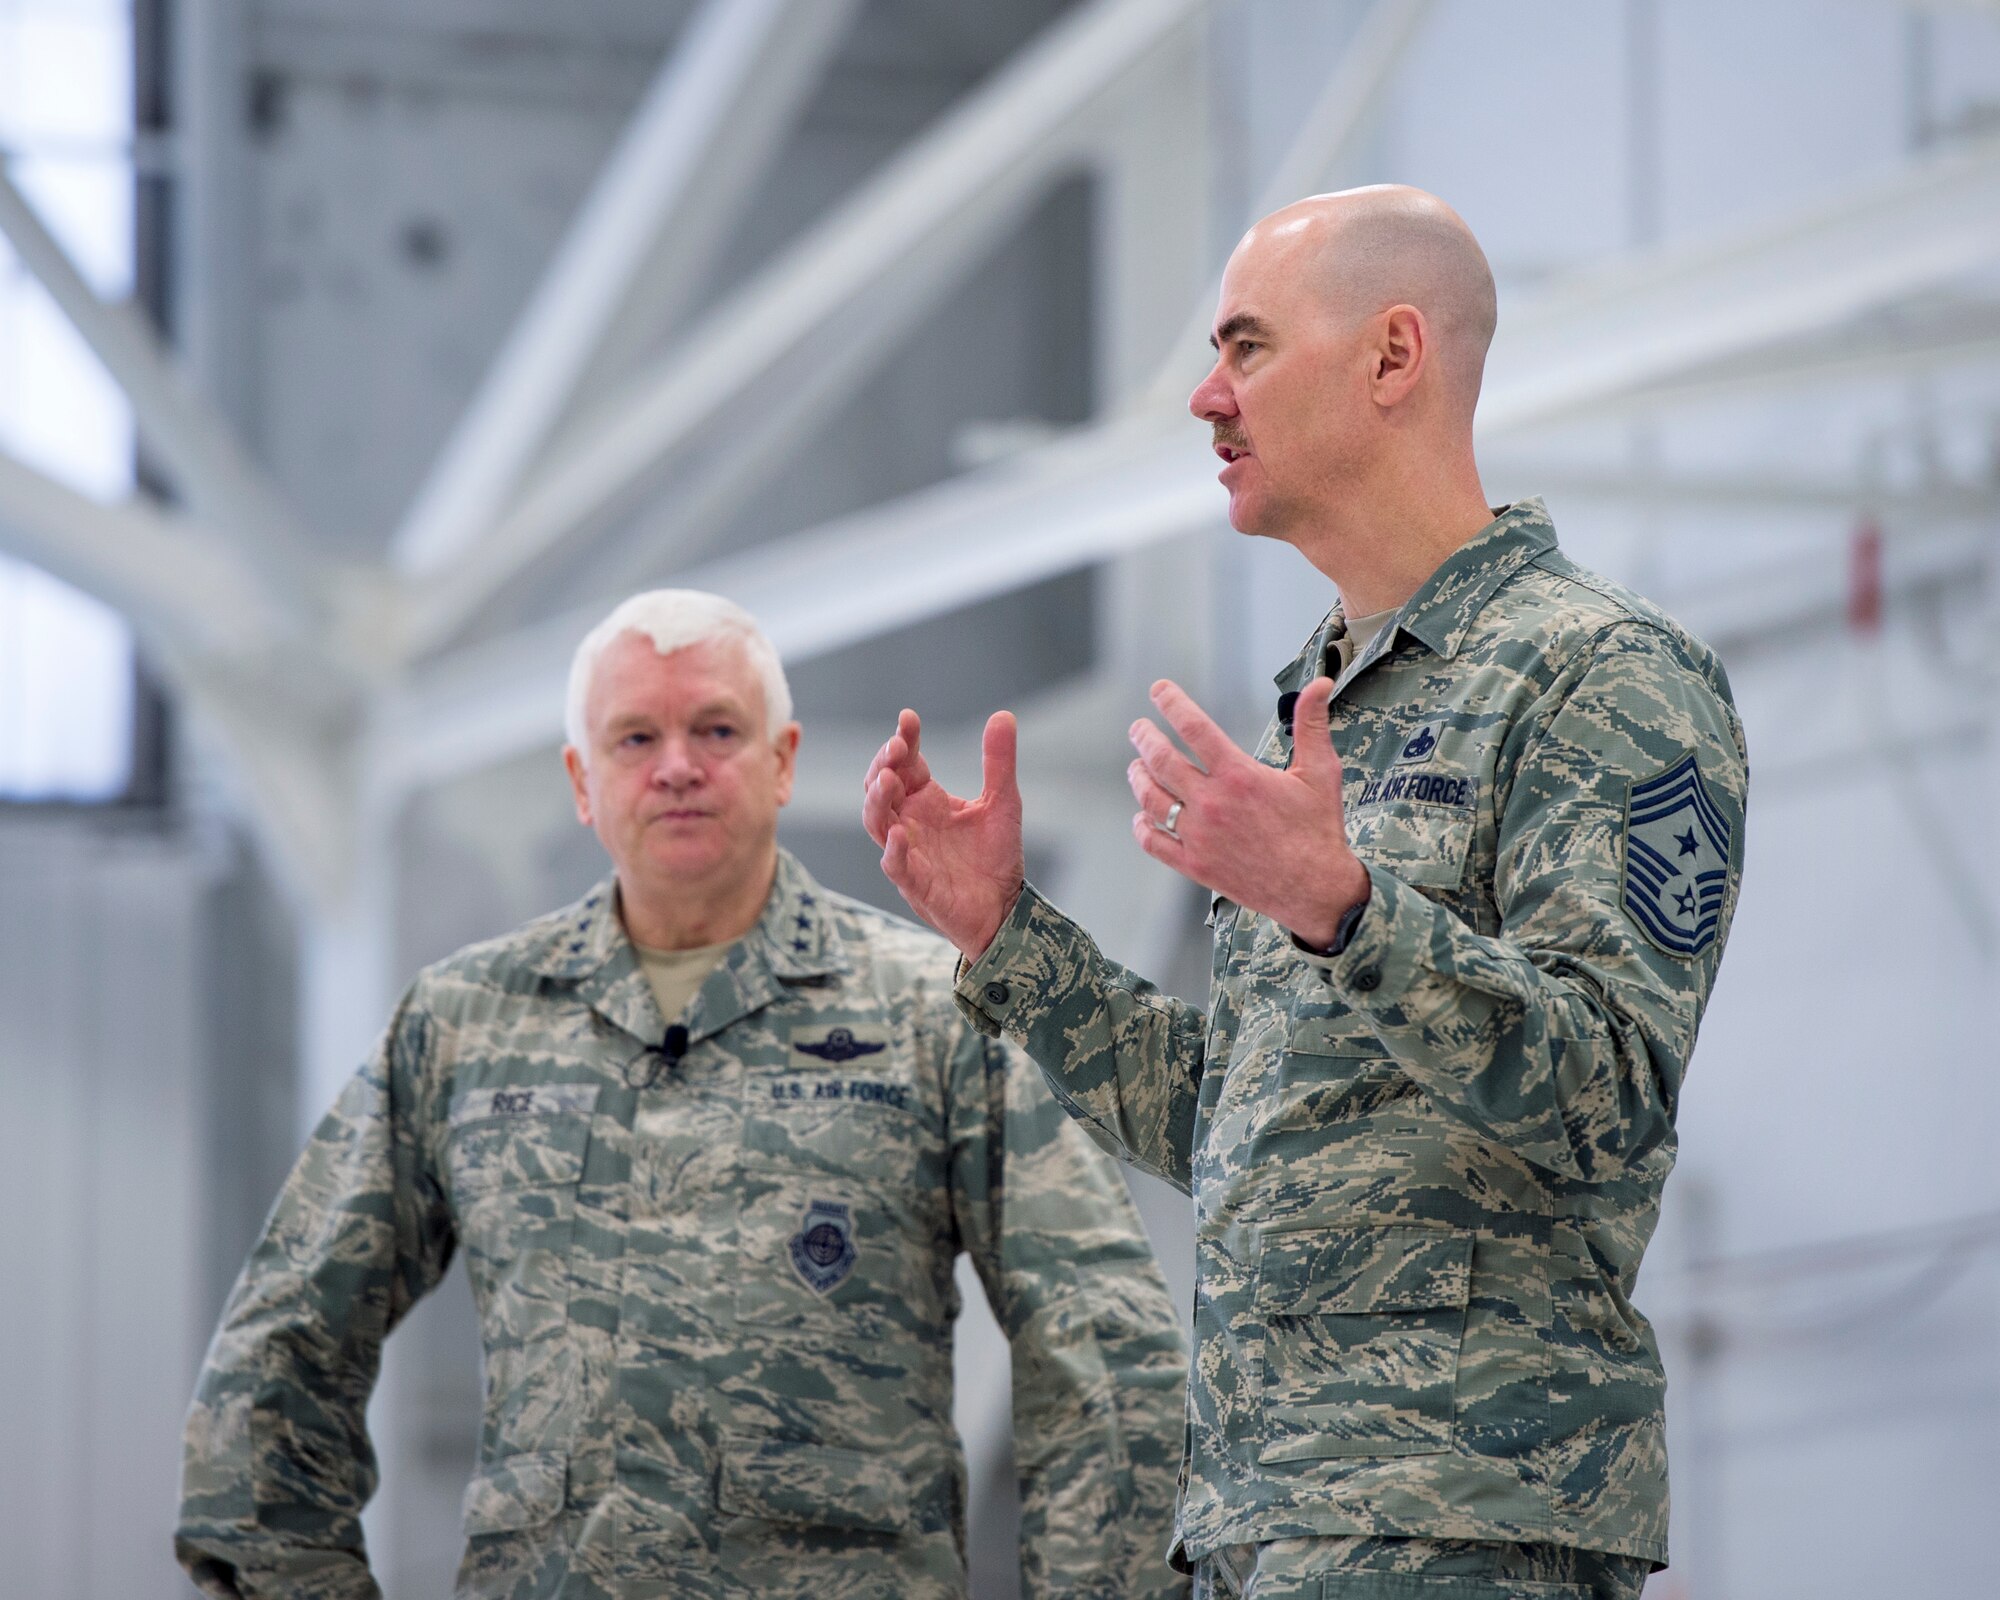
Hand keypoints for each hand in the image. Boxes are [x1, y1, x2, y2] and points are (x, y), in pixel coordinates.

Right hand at [864, 708, 1025, 960]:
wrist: (1005, 907)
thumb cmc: (995, 856)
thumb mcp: (1003, 802)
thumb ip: (998, 762)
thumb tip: (1003, 715)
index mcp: (927, 799)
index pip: (906, 763)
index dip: (903, 740)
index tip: (908, 719)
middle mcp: (910, 821)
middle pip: (880, 787)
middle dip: (883, 765)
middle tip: (896, 746)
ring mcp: (908, 851)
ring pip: (876, 822)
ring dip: (877, 800)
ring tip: (887, 780)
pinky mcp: (915, 882)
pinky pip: (894, 865)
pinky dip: (893, 850)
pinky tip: (898, 833)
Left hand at [1127, 676, 1367, 946]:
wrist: (1316, 890)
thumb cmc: (1318, 829)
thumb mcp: (1320, 771)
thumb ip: (1312, 724)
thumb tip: (1320, 682)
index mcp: (1239, 776)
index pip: (1194, 728)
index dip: (1172, 703)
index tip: (1158, 690)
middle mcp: (1212, 803)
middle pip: (1162, 761)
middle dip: (1144, 738)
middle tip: (1138, 728)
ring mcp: (1199, 836)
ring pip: (1151, 799)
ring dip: (1138, 778)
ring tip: (1135, 766)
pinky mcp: (1195, 865)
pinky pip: (1154, 842)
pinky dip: (1142, 825)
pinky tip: (1141, 815)